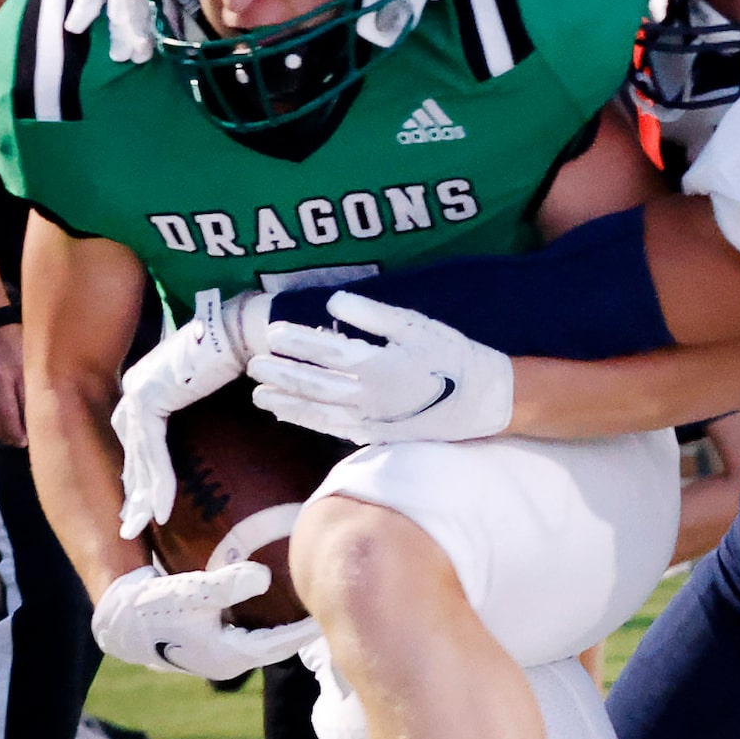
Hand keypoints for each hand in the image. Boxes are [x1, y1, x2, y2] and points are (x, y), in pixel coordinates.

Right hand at [91, 562, 316, 678]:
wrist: (117, 619)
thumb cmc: (153, 605)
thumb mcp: (190, 592)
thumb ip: (227, 584)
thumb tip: (264, 575)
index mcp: (227, 657)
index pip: (280, 645)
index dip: (306, 629)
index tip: (330, 612)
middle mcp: (227, 662)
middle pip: (276, 646)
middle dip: (300, 630)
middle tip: (328, 607)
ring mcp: (217, 656)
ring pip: (261, 641)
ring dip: (283, 627)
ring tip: (309, 606)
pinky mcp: (208, 645)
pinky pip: (247, 634)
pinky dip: (264, 621)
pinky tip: (275, 601)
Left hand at [113, 287, 269, 539]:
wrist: (245, 327)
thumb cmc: (243, 351)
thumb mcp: (217, 387)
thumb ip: (210, 407)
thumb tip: (233, 425)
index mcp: (149, 384)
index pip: (138, 437)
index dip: (140, 470)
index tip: (141, 500)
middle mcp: (137, 388)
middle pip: (130, 450)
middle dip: (130, 489)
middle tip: (128, 524)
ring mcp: (139, 393)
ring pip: (136, 457)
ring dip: (139, 496)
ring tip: (138, 528)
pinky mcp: (151, 400)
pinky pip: (153, 452)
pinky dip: (158, 483)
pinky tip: (161, 512)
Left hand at [248, 292, 514, 444]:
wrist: (485, 400)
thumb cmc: (452, 356)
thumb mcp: (416, 325)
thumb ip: (371, 315)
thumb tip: (333, 303)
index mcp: (375, 365)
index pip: (323, 352)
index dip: (294, 342)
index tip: (272, 335)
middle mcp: (367, 396)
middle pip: (311, 385)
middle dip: (280, 375)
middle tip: (254, 367)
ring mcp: (371, 420)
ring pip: (317, 412)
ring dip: (286, 403)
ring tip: (261, 397)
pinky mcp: (378, 435)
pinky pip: (334, 429)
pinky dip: (309, 422)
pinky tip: (292, 416)